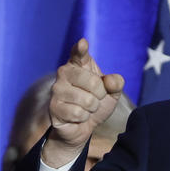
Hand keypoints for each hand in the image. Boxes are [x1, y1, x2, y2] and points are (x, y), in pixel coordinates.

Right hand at [44, 38, 124, 167]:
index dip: (81, 49)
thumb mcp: (112, 93)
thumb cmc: (96, 104)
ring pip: (88, 100)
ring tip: (85, 108)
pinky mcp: (53, 106)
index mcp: (78, 64)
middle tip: (94, 99)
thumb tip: (112, 81)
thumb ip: (116, 84)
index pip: (79, 54)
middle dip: (100, 95)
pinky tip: (77, 117)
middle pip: (94, 83)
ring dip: (92, 109)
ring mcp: (57, 89)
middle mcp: (64, 73)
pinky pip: (79, 113)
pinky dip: (84, 118)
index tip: (83, 43)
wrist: (81, 126)